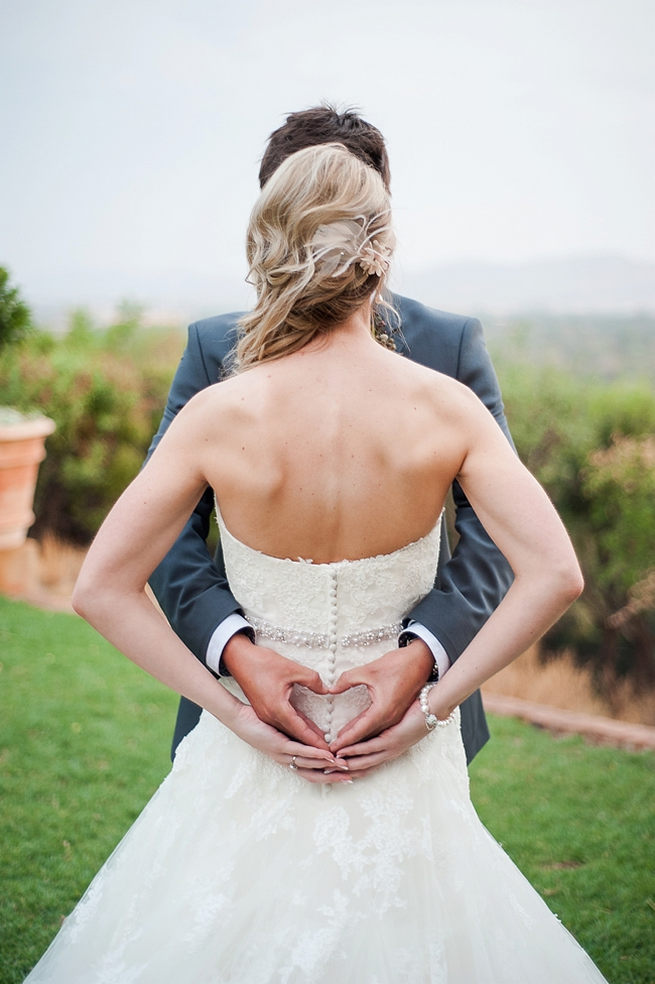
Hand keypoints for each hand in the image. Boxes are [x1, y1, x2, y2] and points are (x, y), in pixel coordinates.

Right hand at [222, 633, 330, 748]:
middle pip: (294, 735)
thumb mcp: (292, 668)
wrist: (237, 658)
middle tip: (329, 753)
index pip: (300, 731)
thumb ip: (312, 680)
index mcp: (277, 709)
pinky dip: (295, 728)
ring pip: (288, 730)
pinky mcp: (263, 710)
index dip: (315, 742)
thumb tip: (326, 690)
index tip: (328, 752)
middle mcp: (270, 716)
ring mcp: (265, 714)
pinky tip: (305, 729)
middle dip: (311, 745)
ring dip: (303, 737)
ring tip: (320, 743)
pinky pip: (282, 723)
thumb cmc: (262, 662)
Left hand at [231, 702, 351, 783]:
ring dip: (328, 767)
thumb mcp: (285, 727)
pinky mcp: (278, 745)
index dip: (329, 774)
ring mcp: (282, 754)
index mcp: (288, 757)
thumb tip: (318, 732)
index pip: (312, 770)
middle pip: (313, 774)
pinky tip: (328, 754)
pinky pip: (300, 751)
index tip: (347, 773)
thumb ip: (301, 731)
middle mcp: (286, 760)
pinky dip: (315, 754)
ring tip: (345, 766)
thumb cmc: (260, 722)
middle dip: (333, 777)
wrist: (239, 718)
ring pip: (309, 765)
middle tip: (351, 777)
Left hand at [329, 639, 433, 752]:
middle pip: (366, 737)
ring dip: (358, 740)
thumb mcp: (369, 670)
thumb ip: (347, 680)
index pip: (360, 731)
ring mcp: (396, 717)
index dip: (345, 740)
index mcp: (384, 711)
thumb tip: (331, 689)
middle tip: (332, 753)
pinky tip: (356, 730)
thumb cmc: (399, 664)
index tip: (332, 748)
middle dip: (349, 746)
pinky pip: (379, 726)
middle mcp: (391, 718)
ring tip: (340, 745)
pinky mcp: (397, 713)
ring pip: (373, 733)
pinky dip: (367, 731)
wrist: (423, 660)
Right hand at [334, 699, 427, 775]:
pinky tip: (342, 750)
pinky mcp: (392, 740)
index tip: (330, 764)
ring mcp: (390, 749)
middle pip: (360, 765)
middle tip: (323, 769)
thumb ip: (377, 724)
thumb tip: (362, 720)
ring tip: (328, 761)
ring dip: (344, 761)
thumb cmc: (414, 711)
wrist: (432, 706)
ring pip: (363, 760)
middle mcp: (388, 753)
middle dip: (341, 767)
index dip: (347, 764)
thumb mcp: (392, 720)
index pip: (363, 760)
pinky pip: (369, 747)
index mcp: (388, 749)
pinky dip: (354, 750)